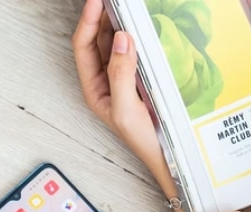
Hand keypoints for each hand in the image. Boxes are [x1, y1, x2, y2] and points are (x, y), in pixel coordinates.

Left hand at [72, 0, 175, 196]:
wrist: (166, 157)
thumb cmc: (141, 139)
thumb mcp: (125, 108)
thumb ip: (121, 73)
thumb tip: (121, 38)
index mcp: (94, 87)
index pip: (84, 46)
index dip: (88, 21)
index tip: (97, 1)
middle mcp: (105, 80)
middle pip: (97, 40)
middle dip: (101, 17)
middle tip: (112, 0)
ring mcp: (123, 79)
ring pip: (115, 44)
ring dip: (118, 24)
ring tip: (123, 7)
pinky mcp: (141, 80)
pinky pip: (134, 54)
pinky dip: (135, 39)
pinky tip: (141, 29)